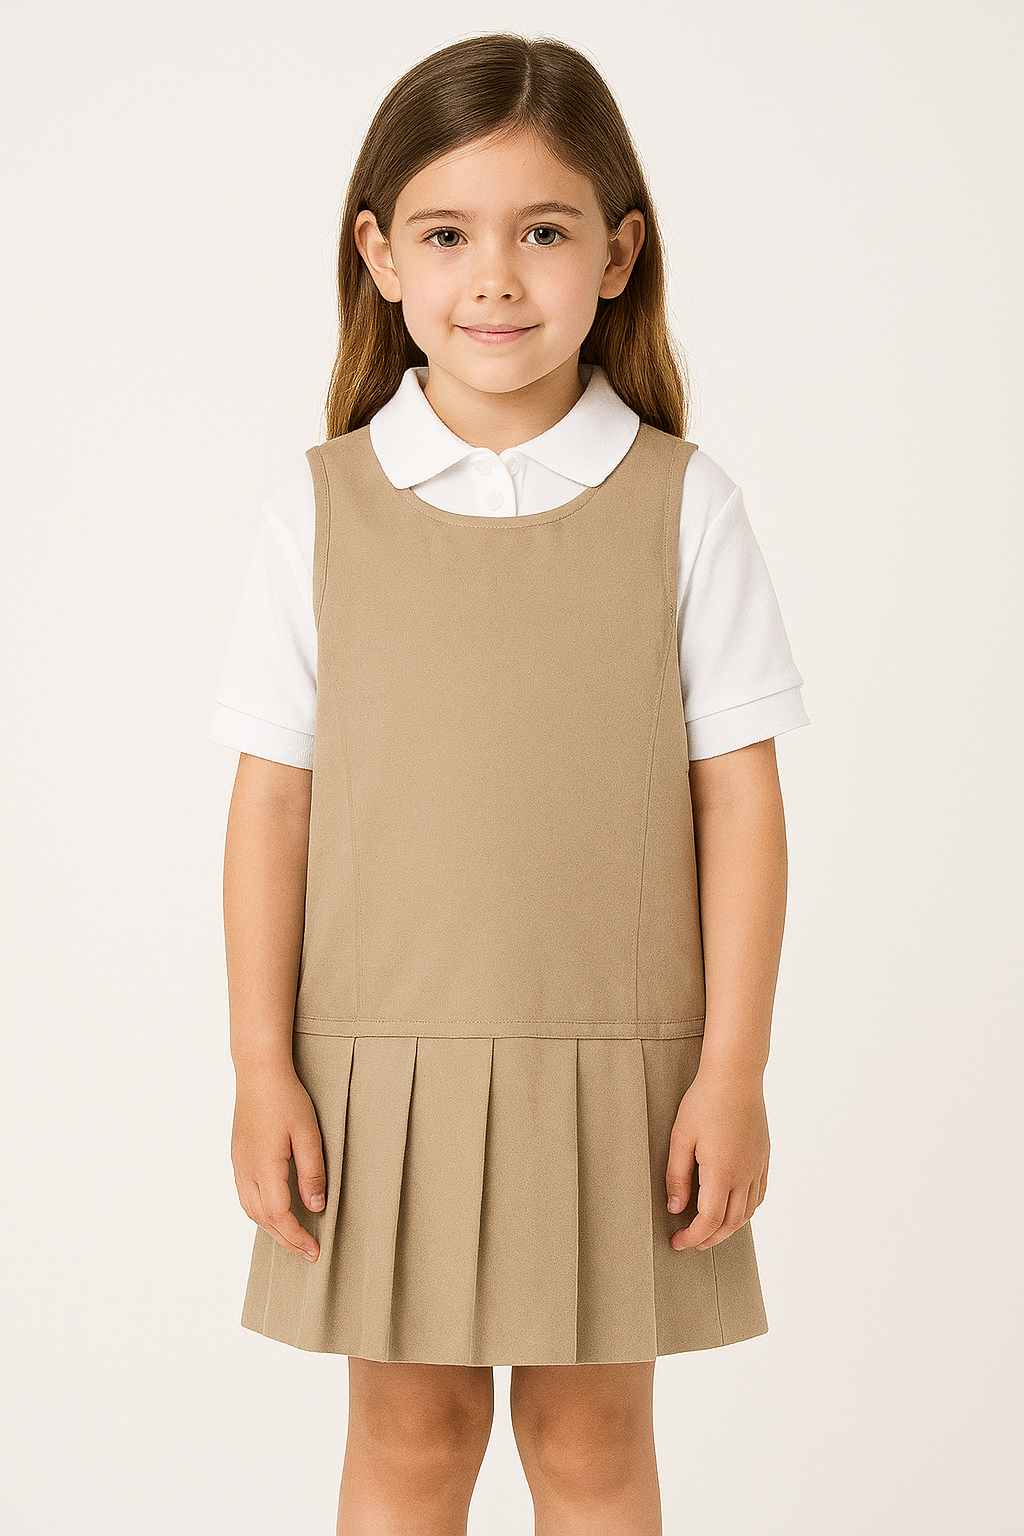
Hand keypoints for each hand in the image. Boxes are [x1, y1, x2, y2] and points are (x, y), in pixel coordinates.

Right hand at [231, 1069, 325, 1260]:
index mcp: (264, 1167)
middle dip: (285, 1239)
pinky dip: (260, 1212)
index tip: (314, 1250)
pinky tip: (273, 1211)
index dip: (296, 1237)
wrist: (258, 1073)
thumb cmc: (286, 1099)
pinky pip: (245, 1196)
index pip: (279, 1215)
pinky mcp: (238, 1157)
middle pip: (262, 1219)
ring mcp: (238, 1164)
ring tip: (293, 1237)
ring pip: (251, 1210)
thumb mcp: (308, 1134)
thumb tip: (316, 1208)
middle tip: (307, 1252)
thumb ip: (312, 1173)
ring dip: (271, 1228)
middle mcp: (246, 1171)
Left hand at [665, 1067, 768, 1251]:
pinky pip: (759, 1194)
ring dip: (728, 1227)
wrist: (736, 1076)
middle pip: (730, 1222)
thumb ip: (677, 1177)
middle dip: (709, 1238)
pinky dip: (746, 1210)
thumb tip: (676, 1209)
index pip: (709, 1221)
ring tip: (710, 1230)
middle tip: (691, 1242)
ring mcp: (757, 1167)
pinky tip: (734, 1208)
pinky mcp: (764, 1157)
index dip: (692, 1237)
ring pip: (747, 1212)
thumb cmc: (704, 1102)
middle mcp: (744, 1175)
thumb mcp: (680, 1138)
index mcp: (721, 1173)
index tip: (677, 1242)